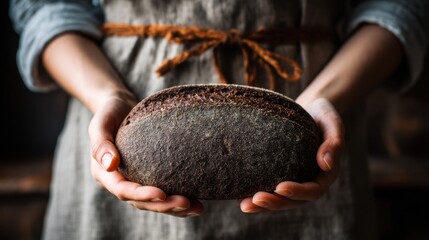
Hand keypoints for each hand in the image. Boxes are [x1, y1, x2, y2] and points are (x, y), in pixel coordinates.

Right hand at [88, 90, 203, 216]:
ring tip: (196, 208)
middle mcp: (120, 182)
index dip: (142, 195)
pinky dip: (178, 201)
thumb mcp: (100, 124)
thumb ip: (101, 144)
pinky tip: (196, 203)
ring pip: (154, 203)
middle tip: (186, 203)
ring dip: (174, 208)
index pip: (123, 190)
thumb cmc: (108, 113)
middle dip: (164, 205)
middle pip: (141, 202)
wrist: (120, 107)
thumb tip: (110, 164)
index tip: (162, 194)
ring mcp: (135, 181)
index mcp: (105, 174)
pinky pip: (163, 194)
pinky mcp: (149, 177)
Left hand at [239, 98, 343, 212]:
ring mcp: (293, 181)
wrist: (309, 109)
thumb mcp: (331, 122)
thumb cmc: (322, 114)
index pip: (313, 190)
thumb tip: (325, 165)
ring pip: (278, 200)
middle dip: (274, 203)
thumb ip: (333, 142)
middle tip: (255, 199)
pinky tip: (237, 196)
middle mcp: (308, 182)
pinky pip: (267, 189)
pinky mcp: (277, 175)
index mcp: (324, 175)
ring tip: (244, 205)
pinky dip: (253, 194)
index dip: (297, 192)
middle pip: (293, 201)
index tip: (280, 187)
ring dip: (262, 205)